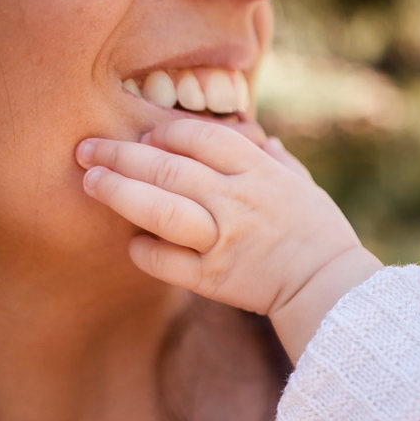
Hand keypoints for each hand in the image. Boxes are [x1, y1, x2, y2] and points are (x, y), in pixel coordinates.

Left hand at [75, 121, 381, 360]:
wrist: (331, 288)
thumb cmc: (322, 234)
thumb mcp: (305, 186)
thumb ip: (277, 160)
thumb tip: (261, 138)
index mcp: (259, 171)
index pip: (200, 137)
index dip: (166, 132)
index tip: (147, 137)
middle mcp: (237, 200)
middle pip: (167, 167)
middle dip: (121, 154)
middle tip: (87, 150)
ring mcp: (224, 239)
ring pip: (160, 208)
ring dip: (119, 193)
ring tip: (90, 183)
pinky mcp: (215, 278)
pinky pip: (166, 260)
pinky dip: (144, 250)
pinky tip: (133, 242)